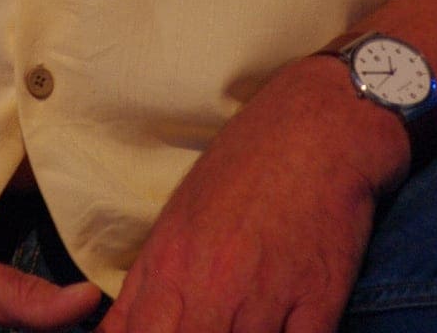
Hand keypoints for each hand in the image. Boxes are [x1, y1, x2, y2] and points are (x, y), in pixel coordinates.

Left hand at [99, 55, 407, 332]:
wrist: (319, 125)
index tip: (166, 330)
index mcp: (168, 266)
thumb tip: (117, 331)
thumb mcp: (180, 215)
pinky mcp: (319, 304)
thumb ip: (145, 285)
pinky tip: (286, 326)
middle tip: (213, 323)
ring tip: (249, 321)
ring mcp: (265, 299)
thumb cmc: (246, 164)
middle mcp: (211, 289)